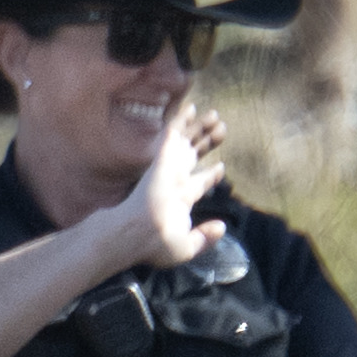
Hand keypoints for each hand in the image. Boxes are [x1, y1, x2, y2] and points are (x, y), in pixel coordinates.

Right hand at [117, 103, 228, 273]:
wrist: (134, 233)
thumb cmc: (153, 245)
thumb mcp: (185, 249)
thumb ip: (205, 238)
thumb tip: (222, 228)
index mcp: (179, 200)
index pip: (198, 184)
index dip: (211, 177)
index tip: (221, 168)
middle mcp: (174, 180)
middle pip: (195, 158)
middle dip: (208, 145)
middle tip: (221, 130)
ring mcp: (168, 169)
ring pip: (189, 143)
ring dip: (202, 129)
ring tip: (216, 115)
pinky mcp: (162, 159)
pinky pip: (175, 135)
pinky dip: (183, 121)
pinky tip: (191, 107)